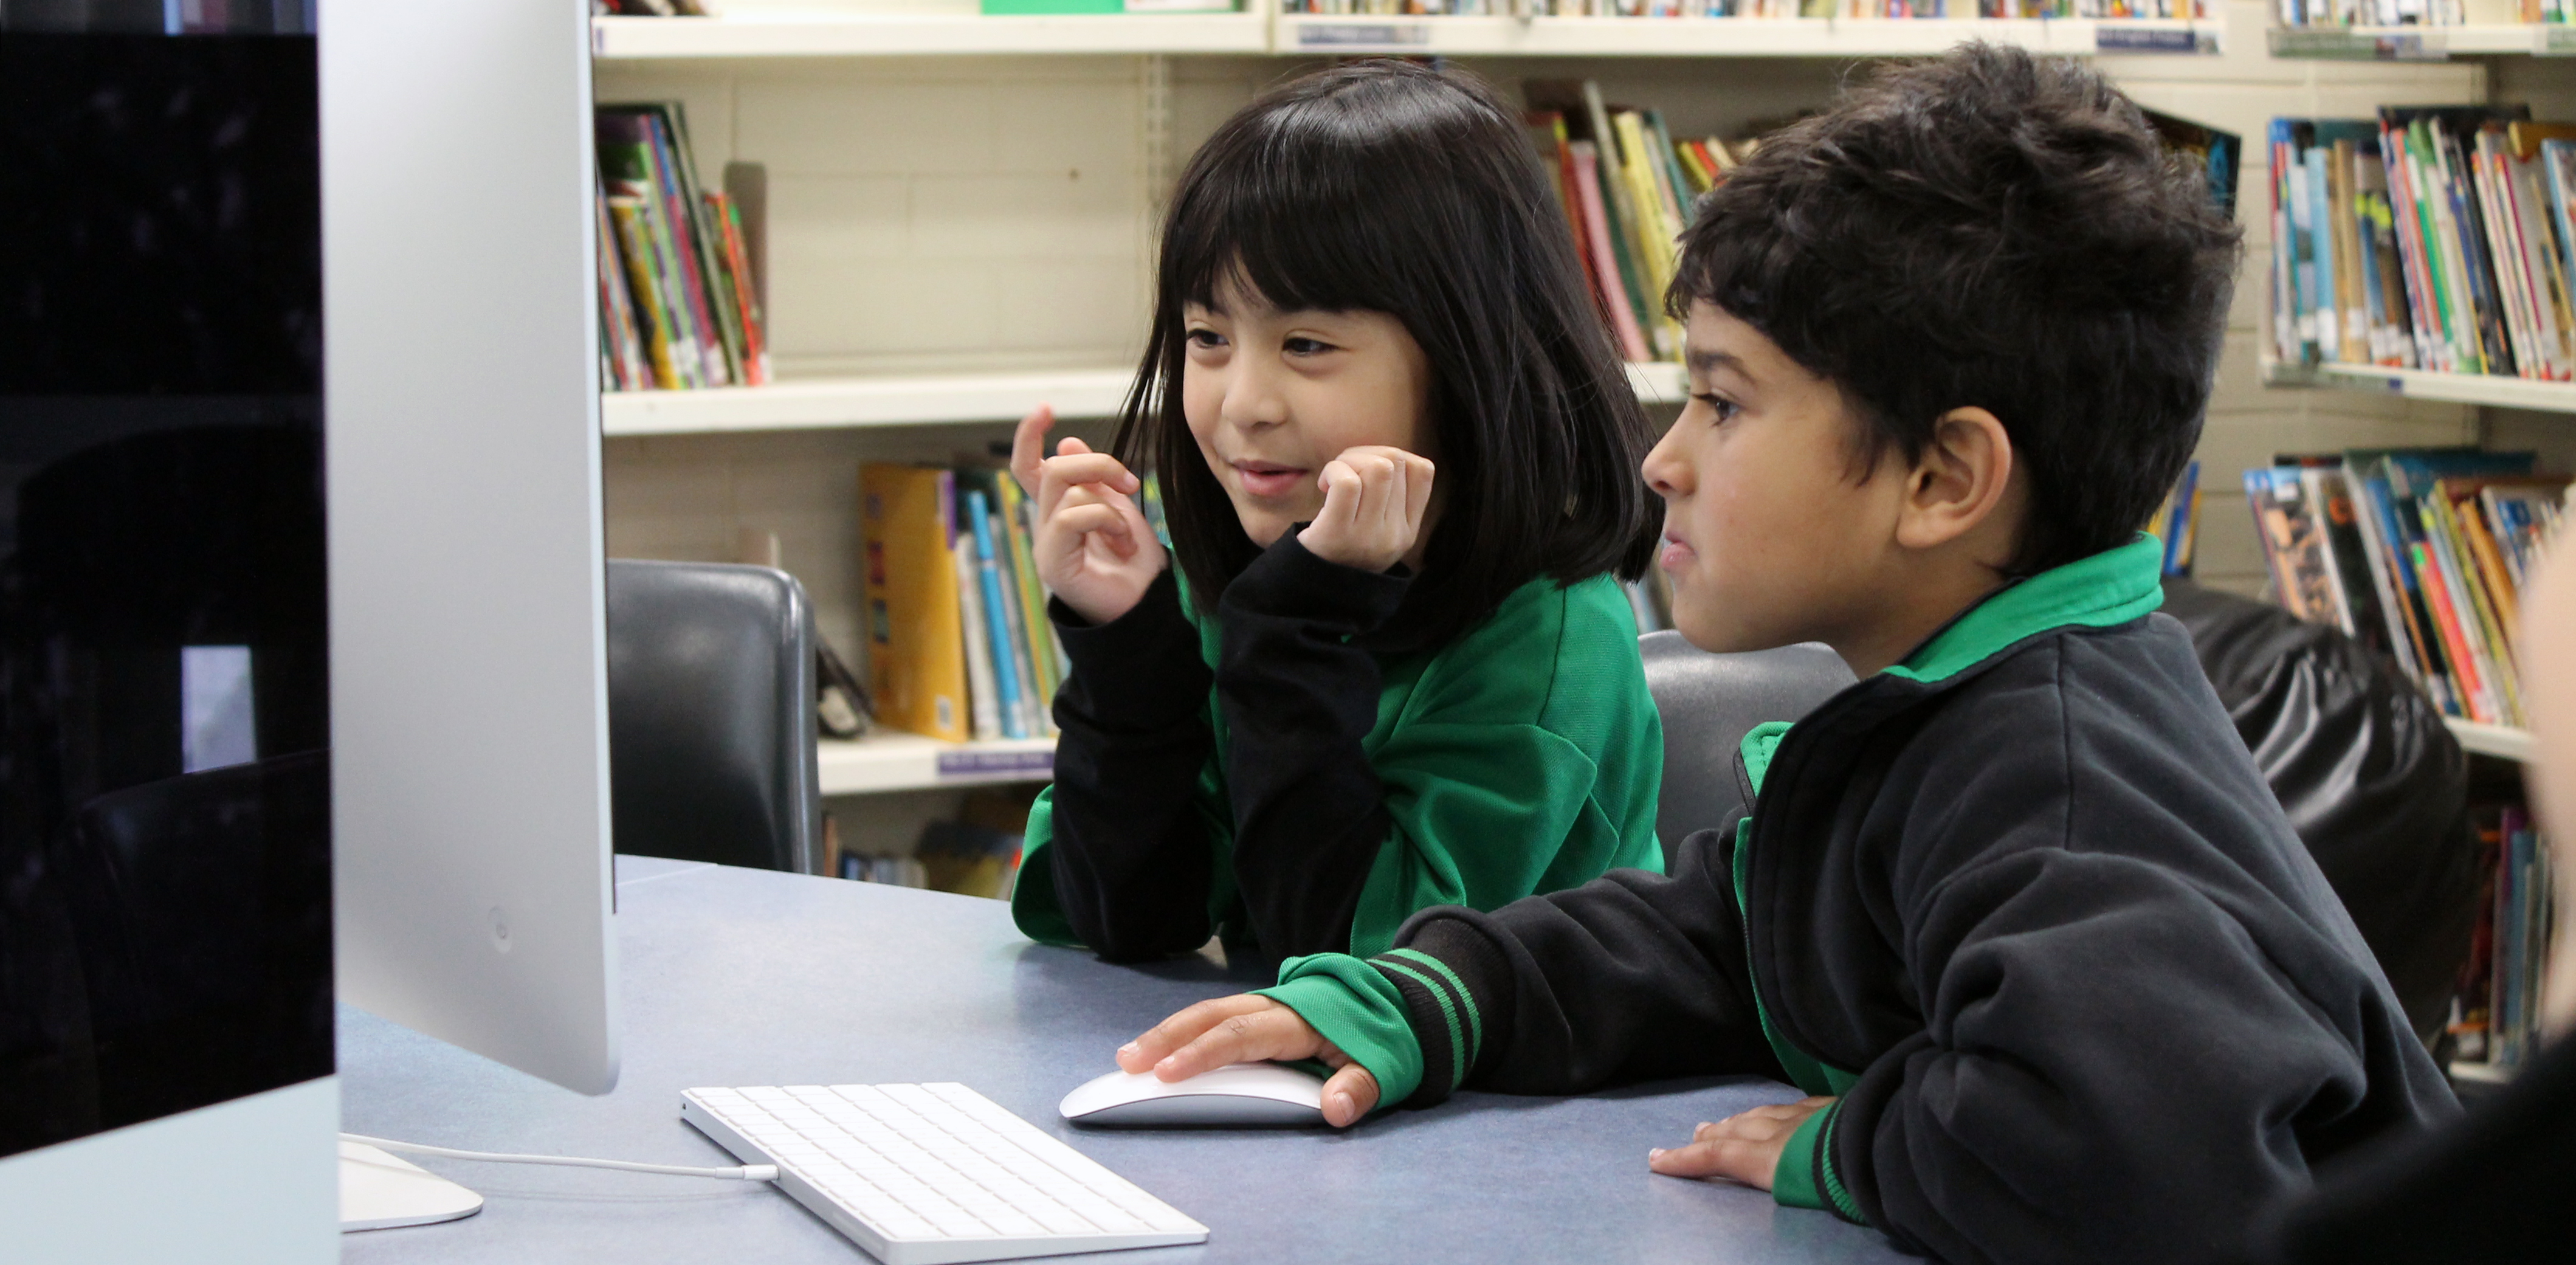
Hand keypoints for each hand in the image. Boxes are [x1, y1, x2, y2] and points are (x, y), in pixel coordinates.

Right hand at [1010, 406, 1165, 625]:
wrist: (1147, 608)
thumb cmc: (1135, 564)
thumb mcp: (1120, 508)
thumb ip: (1095, 479)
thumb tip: (1067, 442)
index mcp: (1059, 510)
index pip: (1029, 467)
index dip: (1028, 436)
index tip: (1045, 409)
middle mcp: (1046, 525)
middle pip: (1053, 469)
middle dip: (1098, 464)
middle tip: (1132, 485)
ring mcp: (1046, 544)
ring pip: (1064, 488)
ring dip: (1108, 502)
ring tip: (1127, 533)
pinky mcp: (1053, 562)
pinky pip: (1071, 517)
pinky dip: (1104, 520)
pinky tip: (1122, 544)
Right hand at [1117, 994, 1380, 1127]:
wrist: (1392, 1004)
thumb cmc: (1381, 1038)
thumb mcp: (1383, 1066)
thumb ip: (1358, 1088)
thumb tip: (1336, 1111)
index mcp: (1297, 1018)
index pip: (1239, 1034)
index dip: (1201, 1054)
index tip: (1165, 1074)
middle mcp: (1271, 1006)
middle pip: (1209, 1017)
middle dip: (1166, 1039)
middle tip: (1127, 1064)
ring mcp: (1260, 1007)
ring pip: (1204, 1014)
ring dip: (1165, 1035)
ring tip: (1127, 1060)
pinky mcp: (1255, 1014)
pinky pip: (1211, 1020)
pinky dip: (1180, 1034)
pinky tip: (1155, 1053)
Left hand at [1296, 445, 1434, 572]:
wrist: (1310, 588)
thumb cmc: (1339, 547)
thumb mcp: (1376, 529)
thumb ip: (1388, 497)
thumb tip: (1384, 454)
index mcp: (1408, 531)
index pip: (1423, 470)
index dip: (1394, 456)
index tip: (1369, 470)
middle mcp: (1395, 535)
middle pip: (1396, 462)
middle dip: (1365, 454)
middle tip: (1343, 472)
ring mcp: (1370, 536)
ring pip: (1377, 468)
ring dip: (1348, 461)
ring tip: (1333, 479)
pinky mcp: (1339, 534)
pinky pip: (1347, 483)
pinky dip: (1333, 472)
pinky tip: (1323, 486)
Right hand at [1647, 1095, 1834, 1188]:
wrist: (1881, 1143)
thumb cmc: (1845, 1179)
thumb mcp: (1807, 1188)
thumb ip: (1788, 1181)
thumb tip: (1781, 1178)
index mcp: (1770, 1157)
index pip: (1719, 1156)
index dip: (1686, 1159)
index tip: (1656, 1160)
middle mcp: (1781, 1132)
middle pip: (1736, 1132)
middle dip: (1708, 1137)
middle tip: (1691, 1137)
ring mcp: (1807, 1116)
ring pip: (1761, 1115)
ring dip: (1738, 1121)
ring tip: (1723, 1124)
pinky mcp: (1832, 1108)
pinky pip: (1795, 1107)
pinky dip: (1777, 1111)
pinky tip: (1780, 1110)